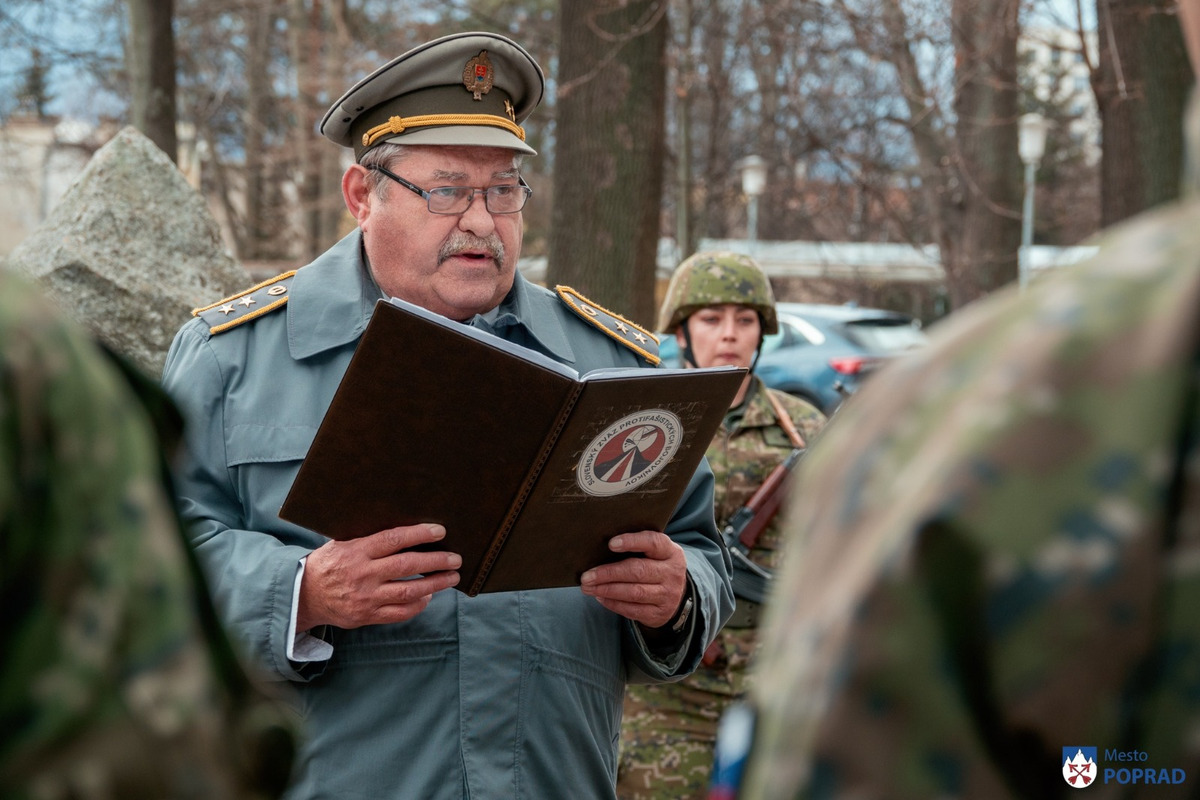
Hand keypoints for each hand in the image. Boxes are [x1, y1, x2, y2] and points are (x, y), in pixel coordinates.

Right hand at [297, 523, 460, 630]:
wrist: (303, 595)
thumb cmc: (328, 563)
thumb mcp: (342, 542)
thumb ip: (368, 536)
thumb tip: (403, 526)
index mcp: (356, 551)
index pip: (393, 539)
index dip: (419, 534)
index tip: (440, 531)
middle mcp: (363, 574)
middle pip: (407, 566)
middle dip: (436, 561)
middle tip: (456, 558)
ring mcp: (366, 597)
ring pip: (408, 591)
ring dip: (435, 584)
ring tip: (452, 577)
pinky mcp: (367, 616)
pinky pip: (399, 613)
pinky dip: (418, 605)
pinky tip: (429, 596)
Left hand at [579, 531, 686, 628]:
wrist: (676, 595)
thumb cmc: (656, 566)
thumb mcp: (655, 553)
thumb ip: (637, 547)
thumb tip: (600, 547)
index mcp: (671, 552)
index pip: (653, 543)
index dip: (632, 542)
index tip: (610, 544)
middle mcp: (672, 573)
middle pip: (638, 571)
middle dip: (609, 573)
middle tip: (587, 576)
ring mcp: (667, 595)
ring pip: (634, 592)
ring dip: (607, 590)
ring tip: (588, 587)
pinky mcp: (658, 613)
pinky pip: (632, 609)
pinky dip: (613, 603)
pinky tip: (600, 597)